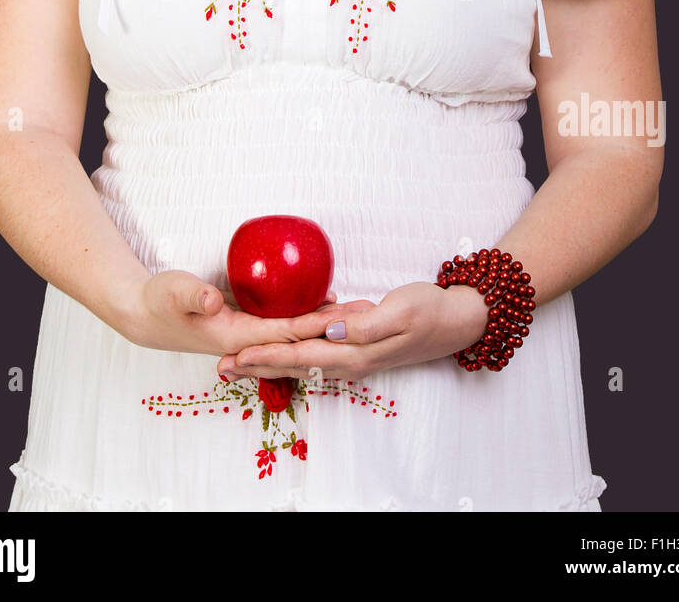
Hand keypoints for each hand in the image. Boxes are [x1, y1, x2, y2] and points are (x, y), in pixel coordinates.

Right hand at [120, 268, 343, 357]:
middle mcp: (247, 341)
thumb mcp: (173, 292)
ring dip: (324, 325)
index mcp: (236, 336)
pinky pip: (282, 325)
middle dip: (333, 329)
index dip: (318, 324)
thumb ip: (193, 295)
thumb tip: (214, 302)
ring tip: (357, 313)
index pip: (287, 331)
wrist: (142, 315)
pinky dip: (305, 318)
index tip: (347, 317)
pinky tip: (321, 305)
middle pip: (299, 337)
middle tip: (369, 314)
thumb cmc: (159, 301)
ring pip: (294, 333)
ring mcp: (247, 335)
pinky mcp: (245, 325)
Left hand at [216, 282, 489, 381]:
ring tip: (239, 366)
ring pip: (302, 364)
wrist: (457, 321)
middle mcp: (350, 361)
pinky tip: (279, 353)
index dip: (266, 355)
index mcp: (356, 351)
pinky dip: (292, 357)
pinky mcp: (358, 350)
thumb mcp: (401, 310)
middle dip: (257, 367)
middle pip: (294, 366)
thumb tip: (330, 329)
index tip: (236, 356)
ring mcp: (354, 359)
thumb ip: (365, 323)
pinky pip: (316, 357)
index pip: (301, 354)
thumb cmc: (429, 310)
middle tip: (221, 368)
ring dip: (269, 365)